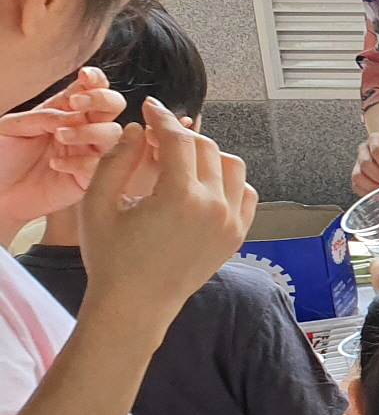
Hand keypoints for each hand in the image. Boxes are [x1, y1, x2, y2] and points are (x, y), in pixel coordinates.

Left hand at [0, 68, 126, 225]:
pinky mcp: (91, 178)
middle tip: (77, 104)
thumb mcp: (11, 128)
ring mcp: (89, 153)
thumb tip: (71, 116)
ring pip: (114, 134)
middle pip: (114, 105)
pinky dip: (79, 162)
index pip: (91, 89)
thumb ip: (42, 116)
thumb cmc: (2, 159)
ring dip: (90, 131)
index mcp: (65, 111)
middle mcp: (83, 128)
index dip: (95, 80)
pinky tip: (55, 164)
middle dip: (102, 99)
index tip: (85, 76)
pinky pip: (101, 166)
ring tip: (60, 136)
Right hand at [80, 99, 257, 336]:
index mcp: (180, 196)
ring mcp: (231, 221)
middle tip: (155, 140)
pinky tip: (204, 184)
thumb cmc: (110, 258)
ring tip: (179, 162)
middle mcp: (214, 206)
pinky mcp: (238, 235)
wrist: (135, 306)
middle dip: (180, 137)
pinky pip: (245, 192)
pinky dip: (228, 181)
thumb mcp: (98, 205)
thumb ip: (116, 161)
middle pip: (205, 148)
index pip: (178, 139)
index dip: (162, 118)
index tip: (150, 108)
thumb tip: (136, 130)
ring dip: (207, 156)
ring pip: (232, 166)